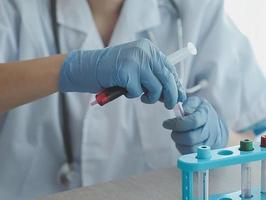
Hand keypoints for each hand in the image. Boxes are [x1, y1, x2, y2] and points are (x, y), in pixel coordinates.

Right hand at [59, 39, 185, 108]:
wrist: (85, 68)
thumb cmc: (112, 71)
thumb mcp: (136, 69)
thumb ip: (153, 76)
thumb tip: (175, 93)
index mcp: (148, 48)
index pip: (169, 68)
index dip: (176, 84)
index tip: (180, 96)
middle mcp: (144, 51)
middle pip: (167, 77)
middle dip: (172, 95)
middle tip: (170, 105)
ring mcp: (135, 60)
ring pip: (155, 87)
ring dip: (149, 97)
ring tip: (138, 95)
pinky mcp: (125, 71)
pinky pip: (138, 92)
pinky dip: (131, 95)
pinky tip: (122, 89)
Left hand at [163, 96, 227, 153]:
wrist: (214, 125)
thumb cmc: (201, 112)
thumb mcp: (196, 102)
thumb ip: (189, 105)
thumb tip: (184, 111)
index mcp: (206, 115)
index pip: (193, 121)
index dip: (177, 124)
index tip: (166, 123)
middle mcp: (209, 130)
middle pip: (190, 138)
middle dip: (176, 135)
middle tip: (173, 130)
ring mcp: (209, 143)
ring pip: (190, 148)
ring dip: (179, 143)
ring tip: (178, 135)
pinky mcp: (205, 152)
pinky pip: (191, 154)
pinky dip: (183, 149)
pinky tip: (182, 142)